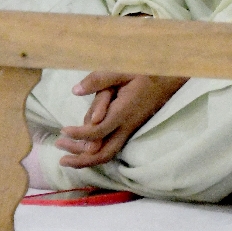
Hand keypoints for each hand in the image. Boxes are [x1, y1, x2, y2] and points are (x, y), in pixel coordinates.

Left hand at [54, 73, 187, 169]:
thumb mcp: (123, 70)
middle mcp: (127, 126)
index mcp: (124, 111)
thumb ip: (99, 80)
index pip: (98, 131)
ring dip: (86, 158)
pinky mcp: (130, 131)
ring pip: (108, 154)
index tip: (62, 130)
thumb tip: (76, 90)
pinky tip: (82, 149)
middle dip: (81, 160)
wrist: (170, 79)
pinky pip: (112, 148)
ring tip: (65, 156)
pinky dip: (95, 153)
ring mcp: (130, 131)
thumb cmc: (145, 72)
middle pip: (104, 154)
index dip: (78, 134)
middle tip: (61, 158)